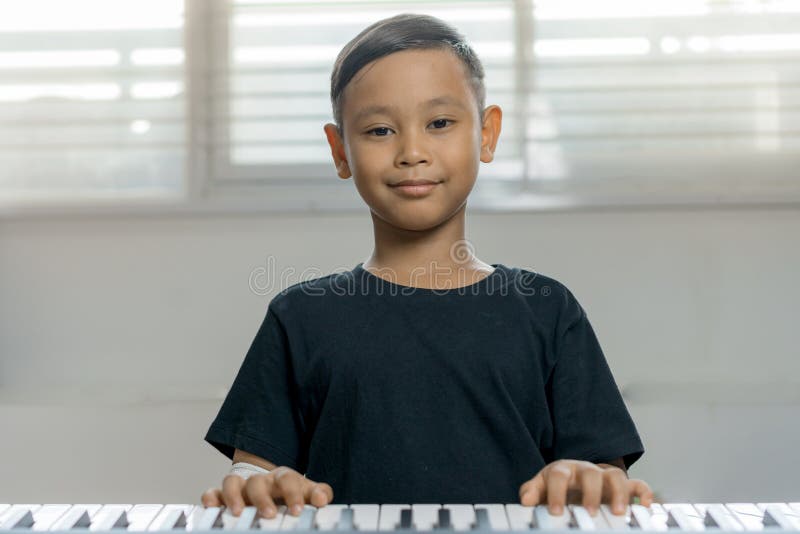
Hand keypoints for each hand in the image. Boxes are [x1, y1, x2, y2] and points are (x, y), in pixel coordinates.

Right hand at [201, 466, 333, 518]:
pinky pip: (214, 491)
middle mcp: (261, 480)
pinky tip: (211, 506)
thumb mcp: (307, 492)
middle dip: (262, 498)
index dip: (293, 494)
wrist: (273, 487)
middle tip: (269, 514)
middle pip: (258, 481)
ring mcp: (242, 486)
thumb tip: (322, 498)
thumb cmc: (291, 492)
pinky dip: (211, 496)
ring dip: (234, 496)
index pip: (288, 479)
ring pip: (232, 482)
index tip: (297, 511)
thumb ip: (319, 493)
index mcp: (283, 477)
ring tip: (238, 513)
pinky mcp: (225, 495)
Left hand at [518, 460, 652, 515]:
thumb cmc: (556, 485)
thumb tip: (526, 500)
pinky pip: (637, 483)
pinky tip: (646, 505)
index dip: (557, 493)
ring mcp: (604, 476)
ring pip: (615, 476)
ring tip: (619, 513)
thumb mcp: (541, 486)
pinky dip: (643, 491)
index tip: (557, 512)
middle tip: (590, 513)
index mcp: (563, 470)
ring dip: (619, 493)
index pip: (559, 476)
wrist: (574, 477)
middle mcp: (585, 470)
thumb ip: (532, 492)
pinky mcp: (622, 485)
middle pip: (590, 474)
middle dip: (591, 493)